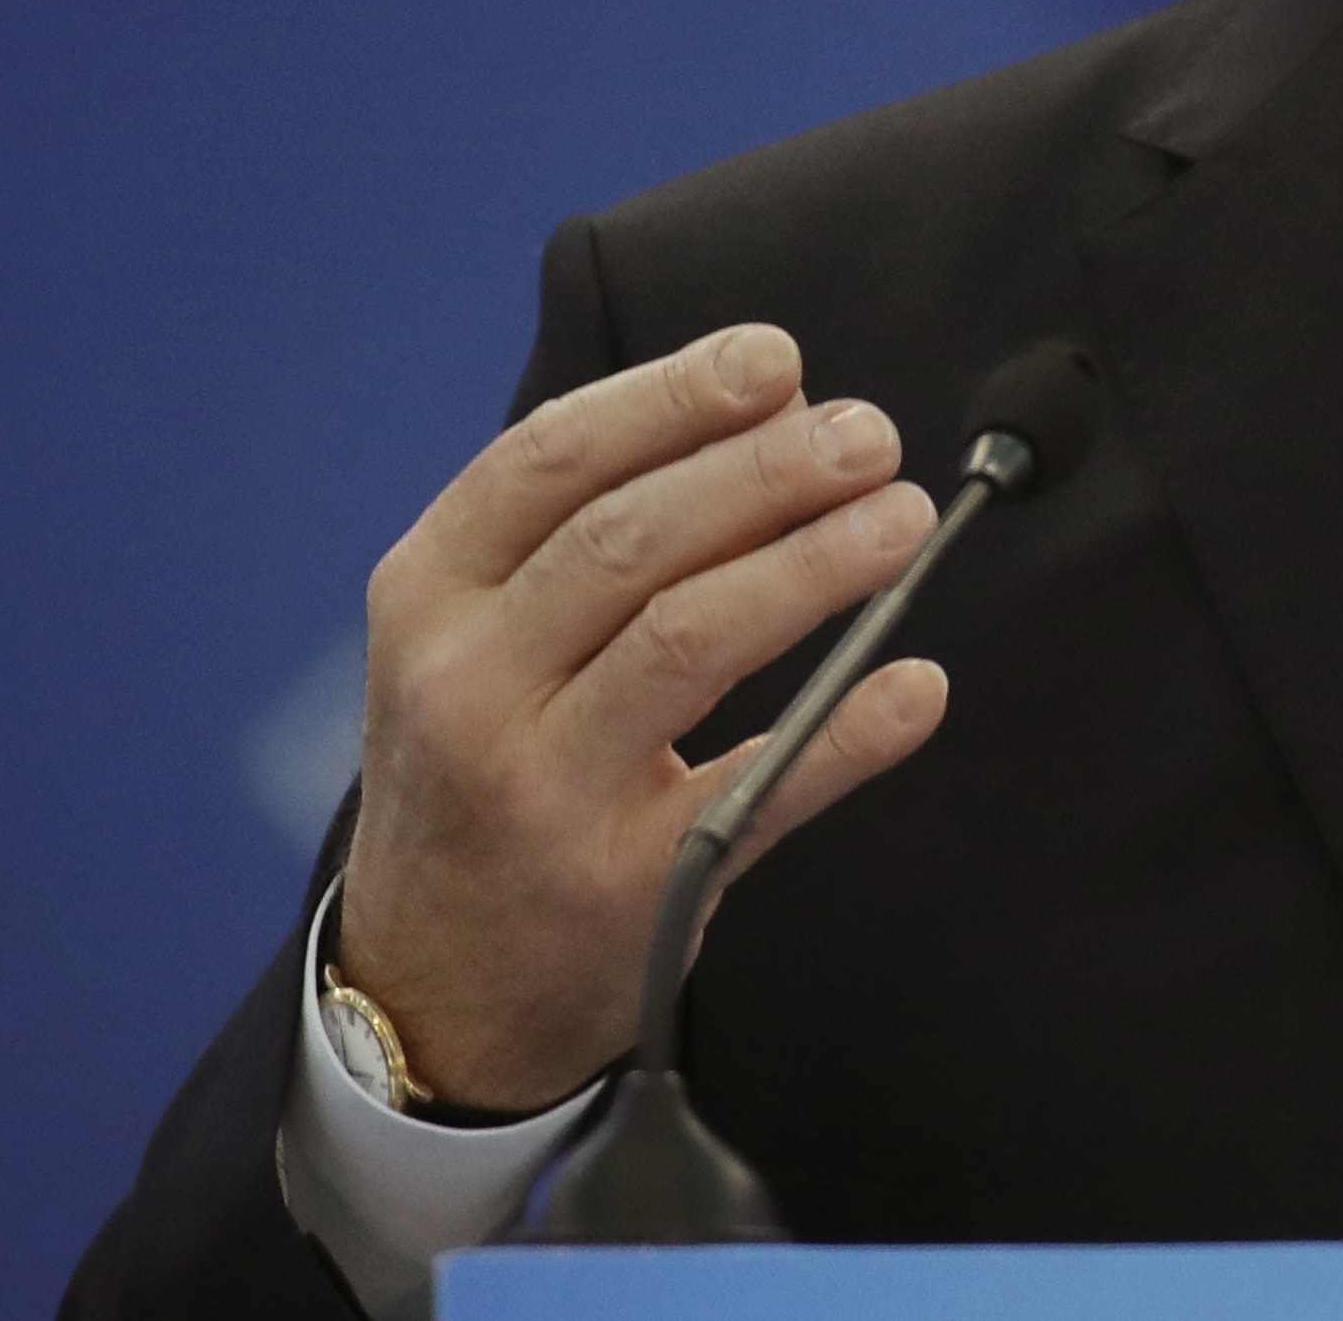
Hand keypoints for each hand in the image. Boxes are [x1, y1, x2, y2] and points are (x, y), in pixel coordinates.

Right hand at [333, 321, 945, 1109]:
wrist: (428, 981)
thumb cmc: (483, 761)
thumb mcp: (474, 636)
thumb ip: (584, 531)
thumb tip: (769, 415)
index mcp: (430, 596)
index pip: (550, 460)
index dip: (670, 398)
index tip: (776, 360)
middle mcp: (469, 686)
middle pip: (631, 540)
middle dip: (765, 471)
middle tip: (869, 436)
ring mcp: (541, 791)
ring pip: (688, 641)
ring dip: (812, 565)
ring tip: (902, 518)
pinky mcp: (622, 888)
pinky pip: (757, 790)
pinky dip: (846, 732)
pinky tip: (913, 683)